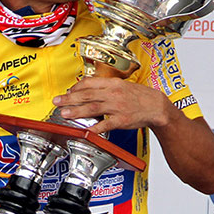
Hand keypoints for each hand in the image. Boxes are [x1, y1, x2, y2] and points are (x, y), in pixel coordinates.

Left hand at [53, 77, 173, 133]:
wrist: (156, 106)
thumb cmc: (139, 96)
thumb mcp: (122, 85)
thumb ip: (105, 87)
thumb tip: (87, 90)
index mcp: (112, 83)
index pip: (89, 83)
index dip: (75, 88)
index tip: (67, 92)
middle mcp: (113, 93)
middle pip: (87, 95)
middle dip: (69, 98)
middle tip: (56, 101)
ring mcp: (117, 107)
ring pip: (93, 108)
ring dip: (76, 111)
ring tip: (64, 113)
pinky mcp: (122, 120)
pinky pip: (106, 124)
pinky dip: (95, 127)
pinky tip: (85, 130)